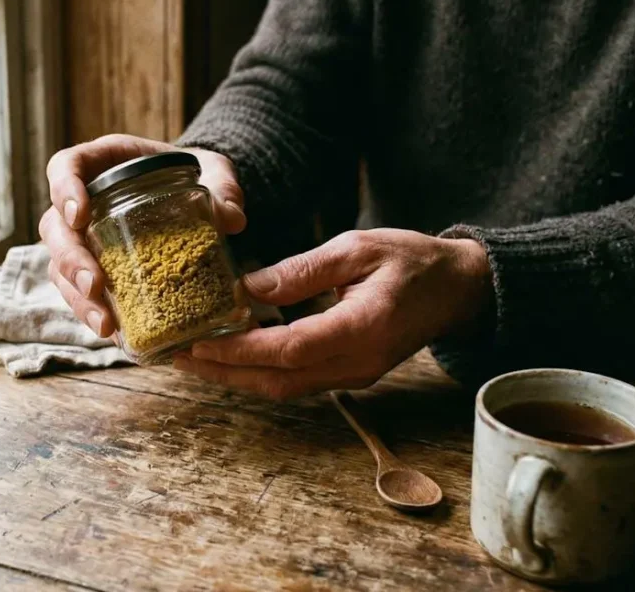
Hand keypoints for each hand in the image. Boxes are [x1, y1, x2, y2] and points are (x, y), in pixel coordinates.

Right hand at [39, 134, 246, 336]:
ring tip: (106, 325)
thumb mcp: (213, 171)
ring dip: (78, 298)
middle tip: (95, 285)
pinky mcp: (94, 268)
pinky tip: (116, 333)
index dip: (63, 189)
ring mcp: (84, 238)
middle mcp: (84, 201)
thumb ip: (223, 188)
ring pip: (60, 267)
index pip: (65, 166)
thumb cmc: (194, 174)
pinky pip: (80, 292)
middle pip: (54, 227)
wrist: (195, 194)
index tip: (79, 215)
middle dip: (71, 259)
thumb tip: (232, 219)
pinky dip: (93, 313)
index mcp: (102, 163)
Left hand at [174, 229, 492, 398]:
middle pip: (278, 380)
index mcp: (362, 328)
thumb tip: (249, 288)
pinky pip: (297, 380)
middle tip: (176, 356)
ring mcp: (355, 375)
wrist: (457, 290)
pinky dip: (259, 371)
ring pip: (284, 387)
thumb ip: (303, 270)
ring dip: (236, 376)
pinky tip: (231, 354)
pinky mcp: (350, 374)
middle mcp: (357, 363)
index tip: (197, 343)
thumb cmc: (411, 260)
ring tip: (192, 357)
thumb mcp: (357, 248)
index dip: (238, 351)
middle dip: (223, 372)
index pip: (288, 349)